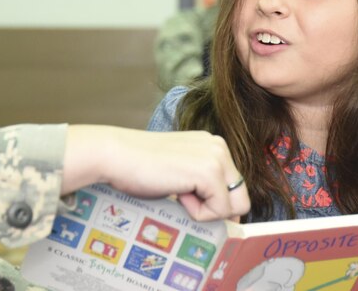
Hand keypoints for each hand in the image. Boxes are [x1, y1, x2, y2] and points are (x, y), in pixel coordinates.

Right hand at [62, 125, 249, 221]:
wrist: (116, 155)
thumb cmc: (139, 166)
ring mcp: (216, 157)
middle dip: (215, 208)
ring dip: (205, 209)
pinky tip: (175, 192)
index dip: (216, 203)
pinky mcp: (208, 172)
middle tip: (185, 200)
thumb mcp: (179, 170)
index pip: (234, 186)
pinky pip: (219, 210)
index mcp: (212, 144)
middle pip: (241, 197)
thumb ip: (200, 182)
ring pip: (234, 205)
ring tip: (177, 193)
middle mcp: (219, 146)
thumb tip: (225, 213)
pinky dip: (197, 212)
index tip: (194, 203)